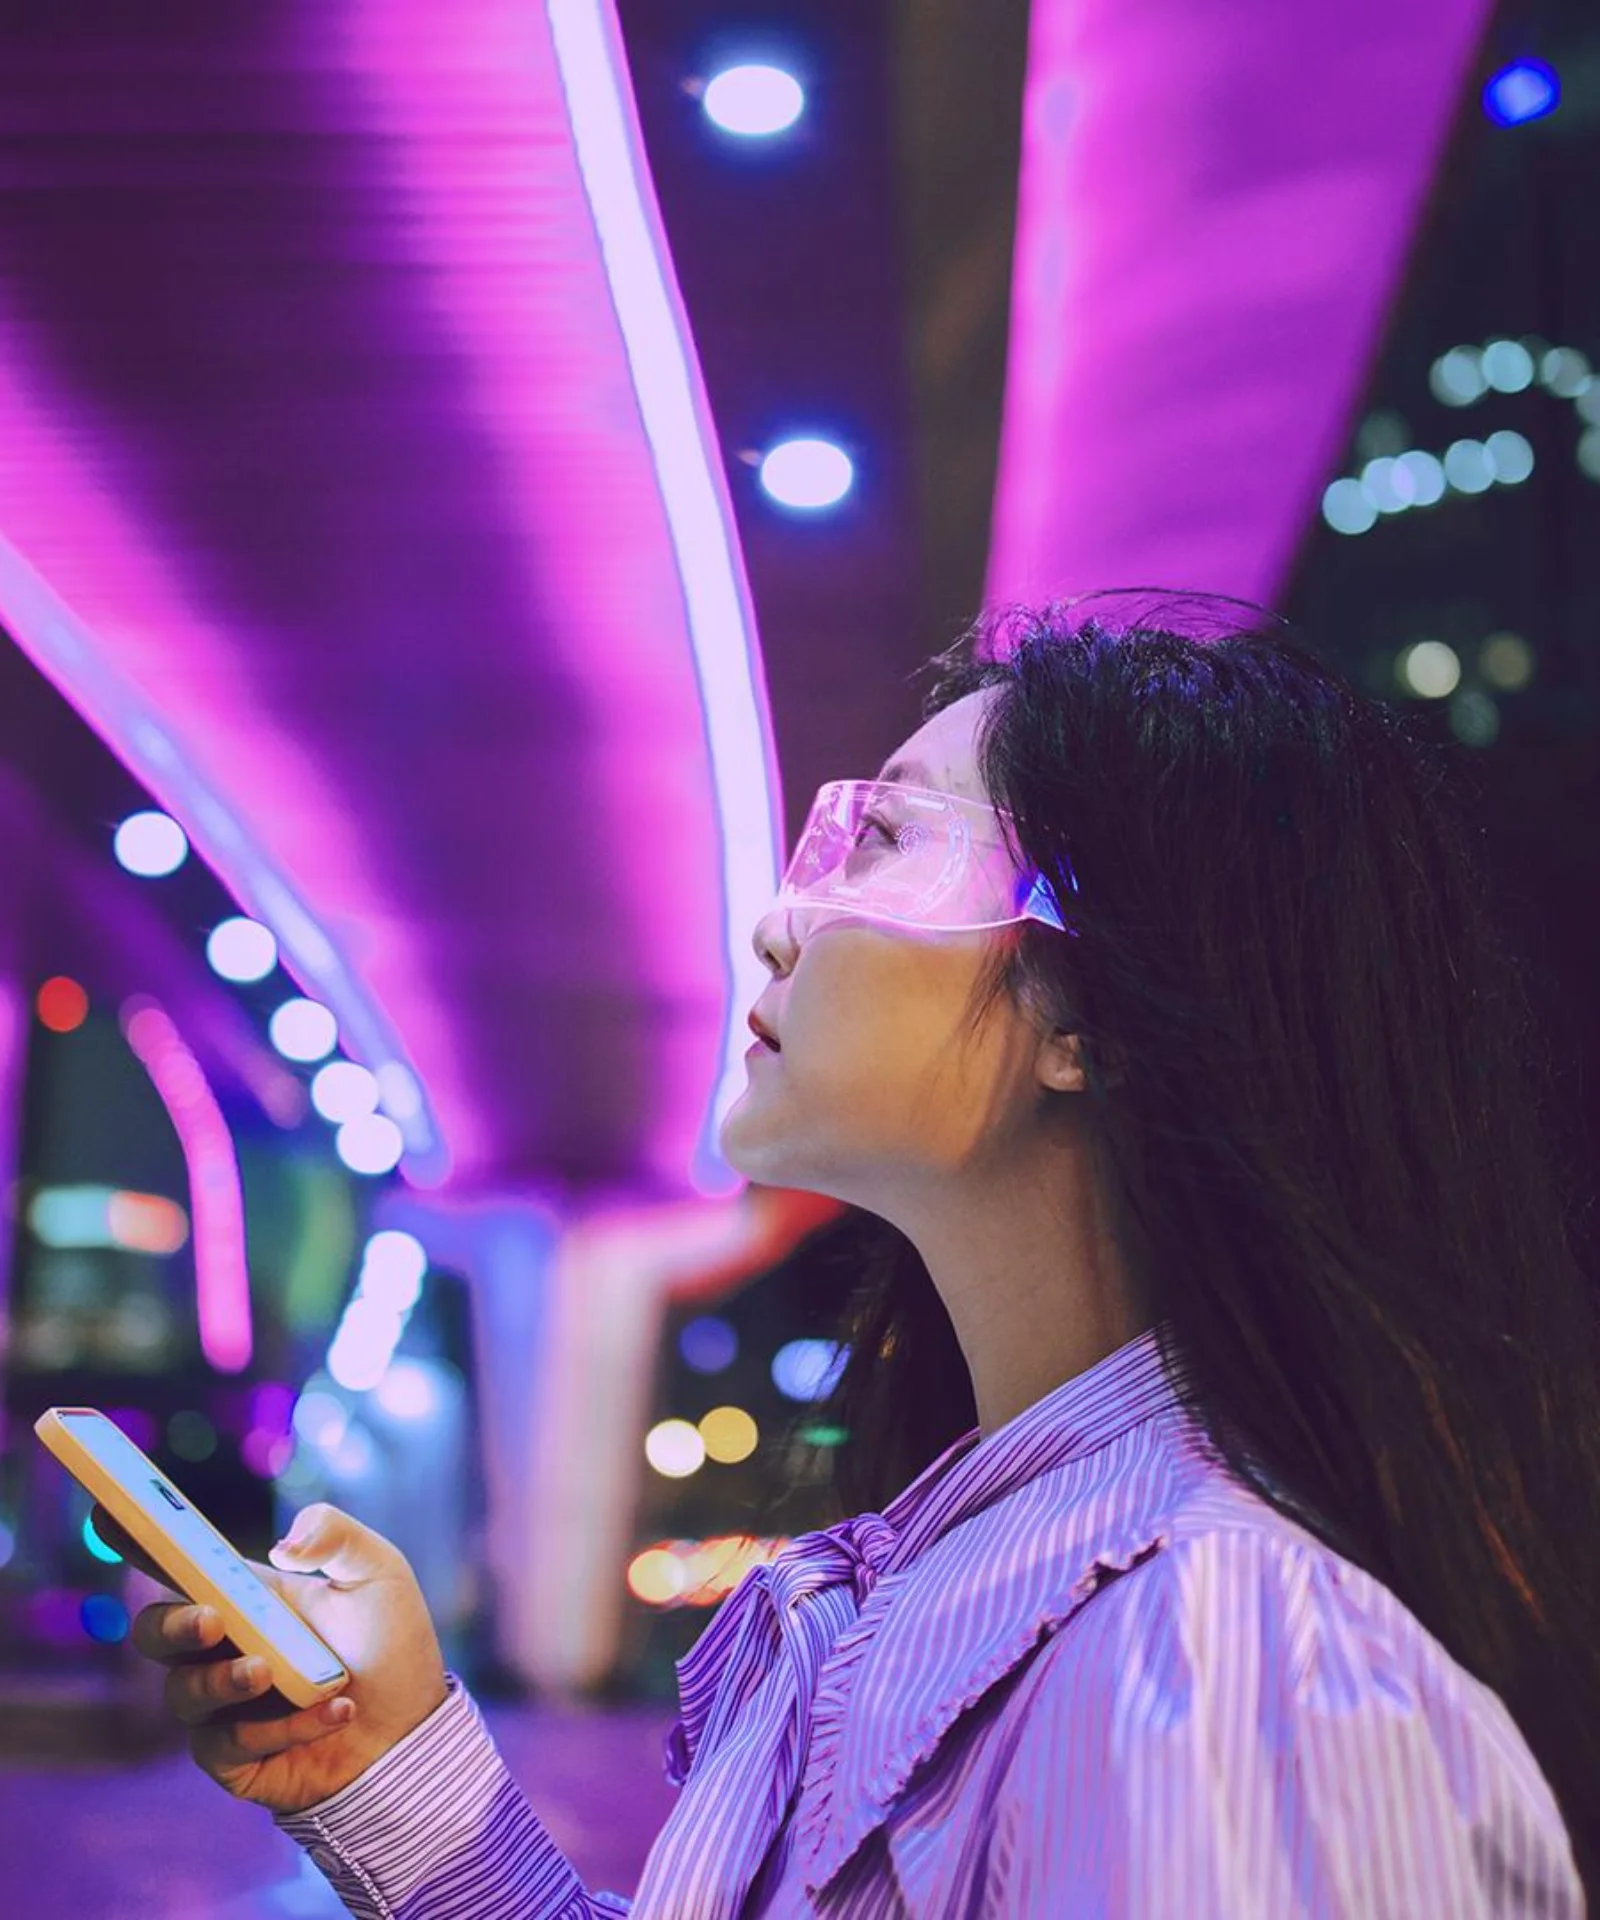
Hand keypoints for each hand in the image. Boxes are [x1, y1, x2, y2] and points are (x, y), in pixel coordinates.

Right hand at [105, 1501, 448, 1813]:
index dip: (137, 1538)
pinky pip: (229, 1745)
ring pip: (183, 1693)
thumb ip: (337, 1536)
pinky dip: (284, 1727)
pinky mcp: (234, 1760)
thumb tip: (283, 1545)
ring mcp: (222, 1707)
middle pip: (155, 1632)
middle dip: (173, 1624)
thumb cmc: (390, 1646)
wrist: (412, 1731)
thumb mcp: (379, 1573)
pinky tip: (335, 1711)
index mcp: (245, 1596)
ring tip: (272, 1672)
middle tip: (213, 1620)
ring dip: (227, 1682)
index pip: (179, 1564)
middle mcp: (222, 1649)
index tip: (110, 1510)